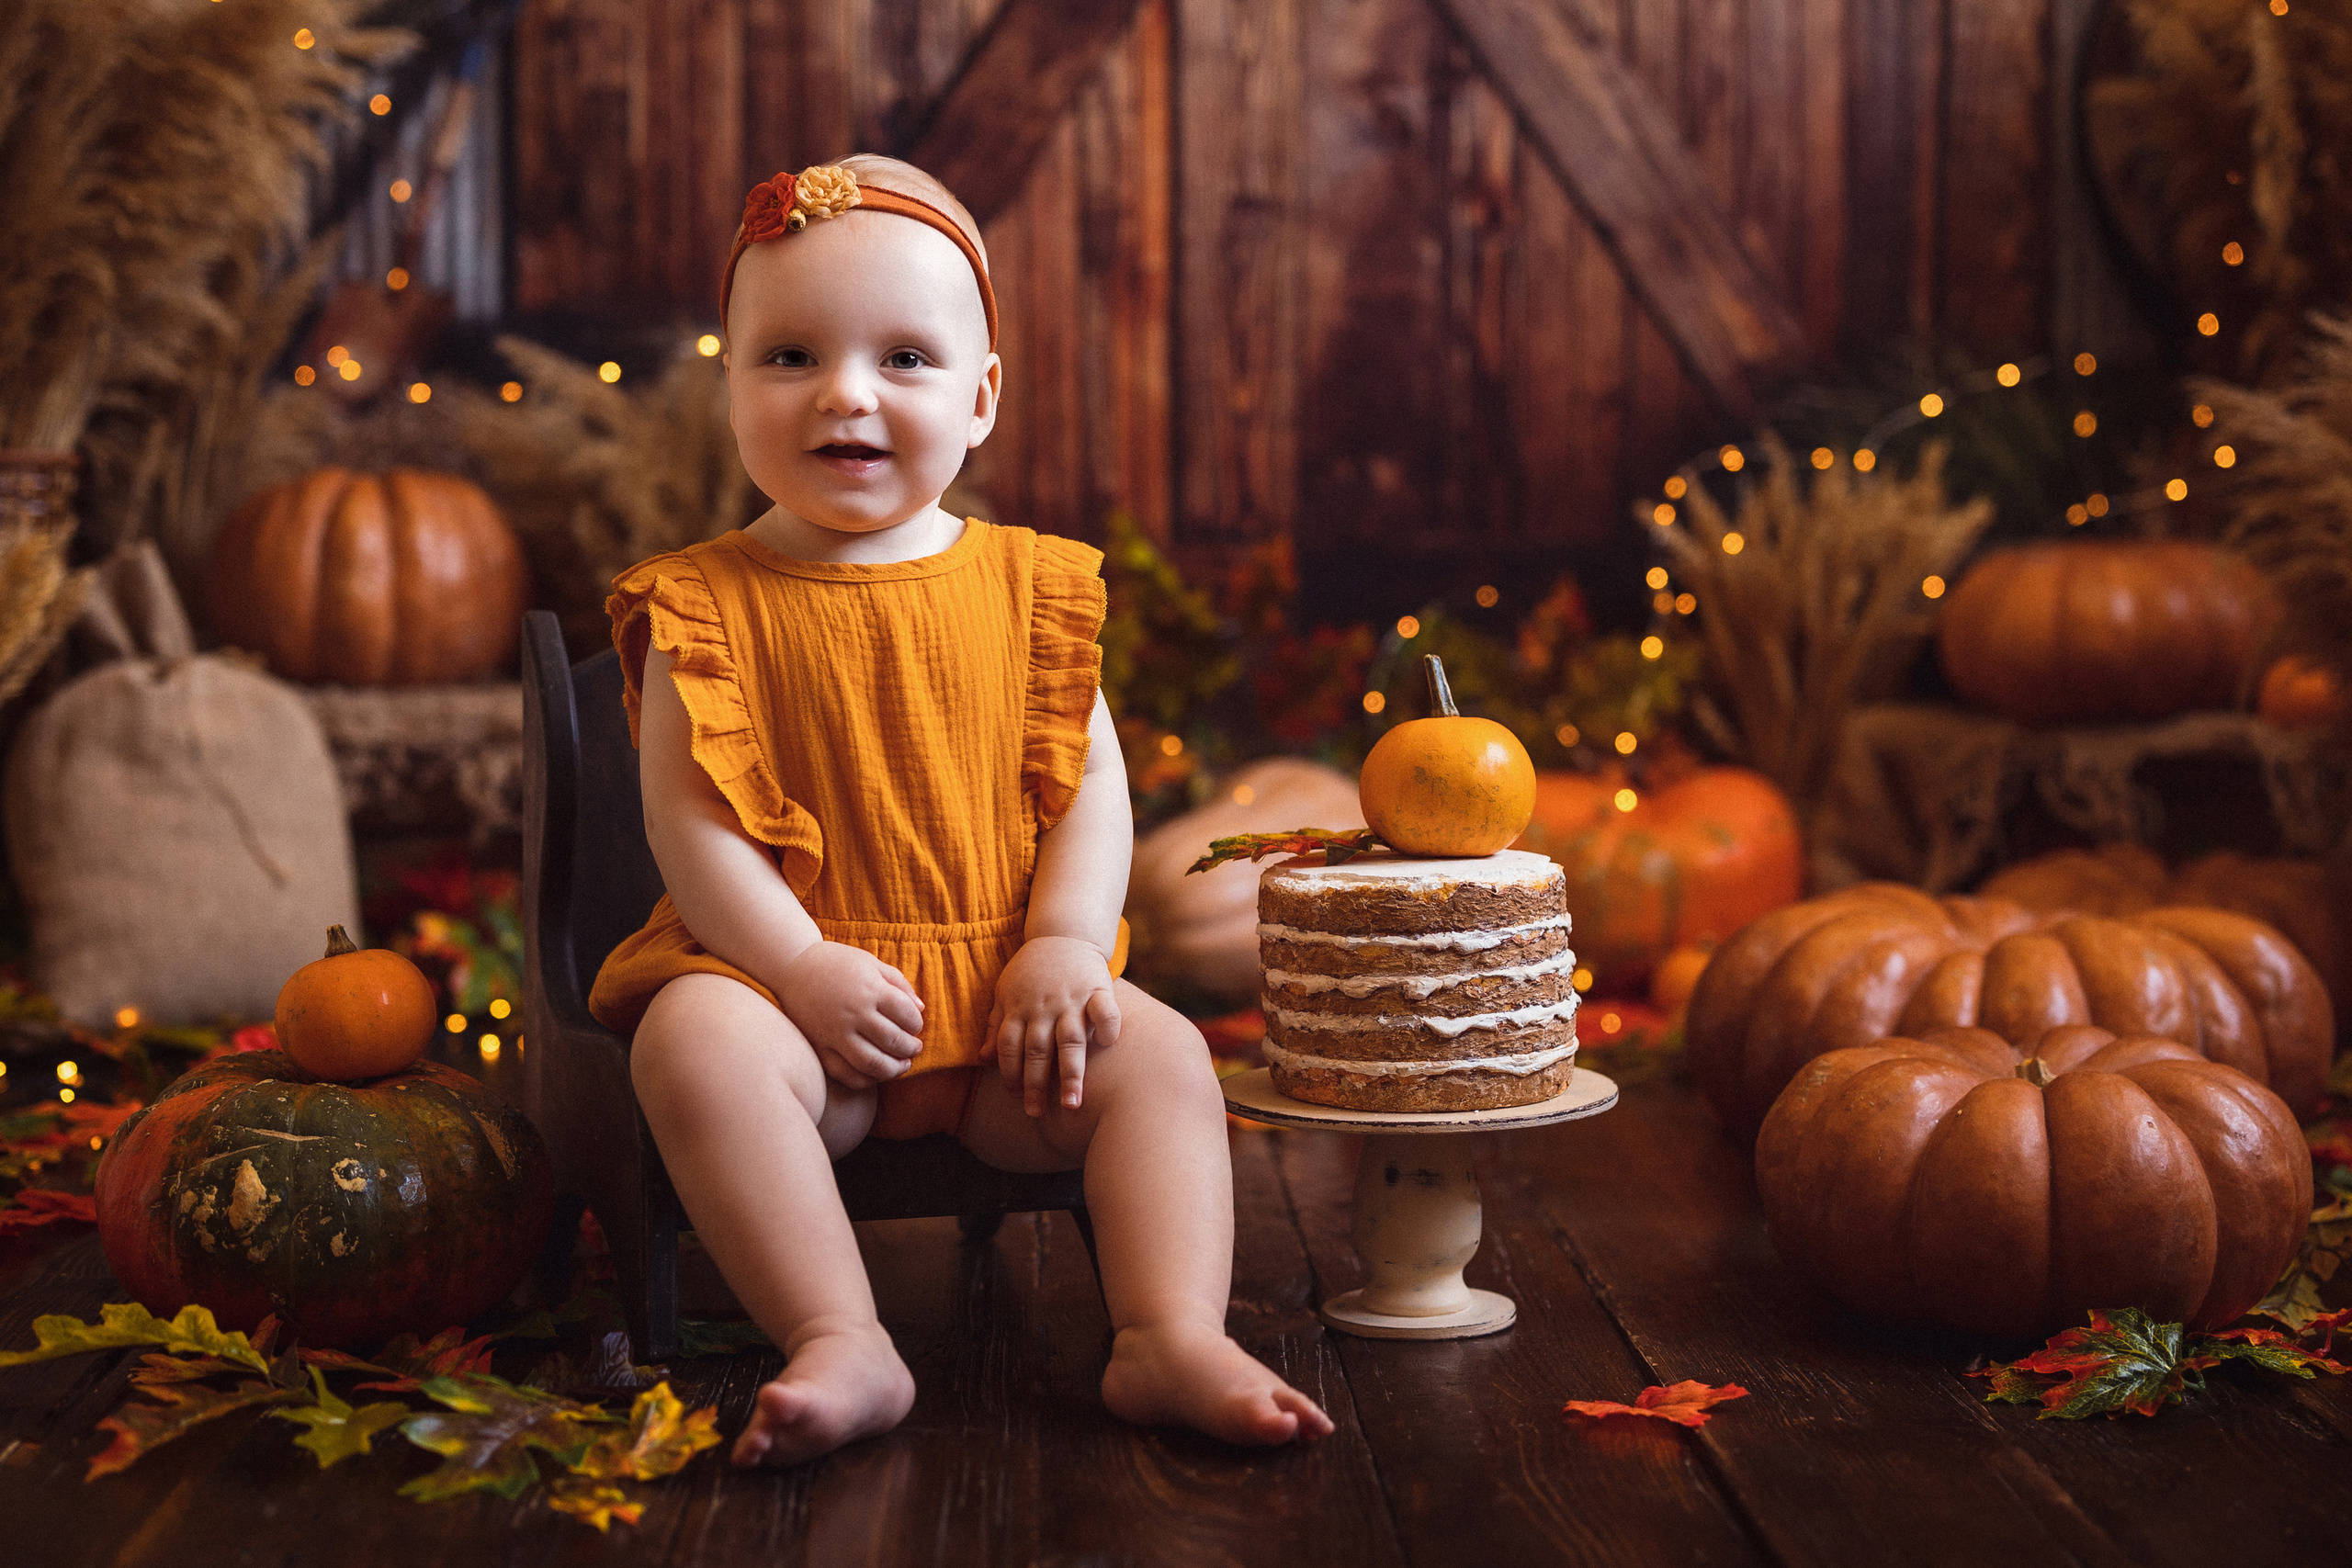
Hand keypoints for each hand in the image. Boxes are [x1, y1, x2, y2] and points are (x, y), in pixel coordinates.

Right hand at [775, 941, 924, 1089]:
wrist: (790, 967)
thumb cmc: (836, 963)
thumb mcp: (870, 963)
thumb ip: (899, 984)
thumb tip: (921, 1009)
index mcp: (869, 989)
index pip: (906, 1014)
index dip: (917, 1024)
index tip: (916, 1025)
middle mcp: (853, 1013)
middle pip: (893, 1041)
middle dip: (911, 1048)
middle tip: (915, 1048)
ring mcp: (835, 1033)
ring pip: (873, 1064)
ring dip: (895, 1069)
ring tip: (903, 1064)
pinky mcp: (820, 1047)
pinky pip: (847, 1074)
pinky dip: (867, 1080)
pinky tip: (876, 1073)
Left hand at [988, 936, 1119, 1115]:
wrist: (1062, 933)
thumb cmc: (1031, 968)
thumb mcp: (1005, 992)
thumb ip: (995, 1025)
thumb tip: (982, 1059)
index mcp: (1018, 1007)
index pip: (1009, 1046)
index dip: (1010, 1072)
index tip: (1015, 1097)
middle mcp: (1044, 1006)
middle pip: (1037, 1050)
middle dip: (1036, 1084)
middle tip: (1035, 1113)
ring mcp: (1072, 998)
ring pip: (1070, 1040)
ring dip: (1070, 1073)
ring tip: (1072, 1104)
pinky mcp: (1097, 988)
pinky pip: (1105, 1010)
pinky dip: (1107, 1027)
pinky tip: (1107, 1046)